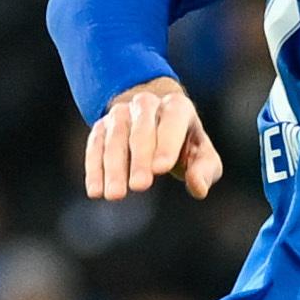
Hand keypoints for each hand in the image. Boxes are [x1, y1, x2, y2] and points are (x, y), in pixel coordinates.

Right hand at [84, 76, 220, 203]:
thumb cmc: (186, 142)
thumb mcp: (203, 154)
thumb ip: (204, 170)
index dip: (165, 145)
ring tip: (115, 195)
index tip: (160, 169)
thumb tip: (199, 188)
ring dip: (113, 168)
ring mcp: (120, 113)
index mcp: (176, 107)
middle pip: (140, 131)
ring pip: (115, 139)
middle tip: (139, 186)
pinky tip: (96, 191)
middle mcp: (146, 104)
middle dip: (139, 160)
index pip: (171, 123)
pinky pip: (95, 146)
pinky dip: (94, 169)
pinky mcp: (101, 126)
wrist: (157, 118)